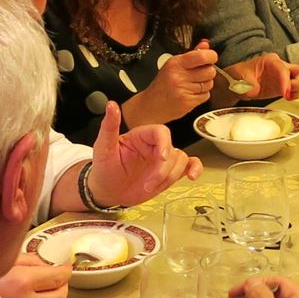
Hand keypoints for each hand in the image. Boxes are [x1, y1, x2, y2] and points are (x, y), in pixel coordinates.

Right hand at [0, 253, 68, 297]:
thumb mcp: (3, 260)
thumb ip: (30, 261)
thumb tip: (47, 266)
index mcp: (20, 281)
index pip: (58, 277)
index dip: (66, 271)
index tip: (66, 267)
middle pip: (59, 297)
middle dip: (63, 286)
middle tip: (59, 278)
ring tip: (44, 289)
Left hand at [86, 103, 201, 208]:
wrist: (107, 192)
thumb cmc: (104, 168)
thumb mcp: (103, 147)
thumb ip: (109, 126)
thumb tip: (111, 105)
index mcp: (141, 135)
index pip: (161, 132)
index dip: (164, 144)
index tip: (161, 158)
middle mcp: (154, 145)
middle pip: (172, 149)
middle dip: (163, 169)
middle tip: (148, 183)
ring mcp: (163, 159)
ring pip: (181, 160)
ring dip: (169, 176)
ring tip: (151, 187)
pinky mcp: (170, 172)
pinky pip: (189, 165)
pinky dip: (195, 169)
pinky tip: (192, 176)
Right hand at [129, 40, 218, 127]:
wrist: (151, 105)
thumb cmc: (162, 84)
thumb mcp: (173, 65)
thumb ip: (191, 54)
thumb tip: (205, 45)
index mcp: (175, 63)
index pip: (201, 56)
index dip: (211, 56)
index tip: (211, 57)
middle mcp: (179, 76)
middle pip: (209, 71)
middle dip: (208, 72)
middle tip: (200, 74)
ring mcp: (183, 90)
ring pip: (209, 84)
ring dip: (205, 84)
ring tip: (194, 85)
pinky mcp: (187, 103)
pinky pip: (206, 95)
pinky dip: (202, 95)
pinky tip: (192, 94)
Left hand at [226, 52, 298, 101]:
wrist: (235, 84)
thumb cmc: (237, 77)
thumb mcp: (241, 79)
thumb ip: (252, 83)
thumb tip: (260, 89)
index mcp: (270, 60)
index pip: (284, 69)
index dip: (287, 82)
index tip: (285, 94)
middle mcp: (280, 66)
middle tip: (288, 94)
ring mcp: (284, 76)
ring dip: (298, 90)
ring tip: (285, 97)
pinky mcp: (284, 86)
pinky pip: (297, 89)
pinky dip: (295, 95)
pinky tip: (285, 98)